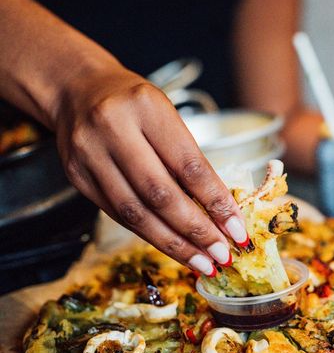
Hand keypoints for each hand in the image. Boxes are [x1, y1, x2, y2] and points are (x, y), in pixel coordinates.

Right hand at [54, 64, 247, 274]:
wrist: (78, 90)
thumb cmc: (134, 102)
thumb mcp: (166, 115)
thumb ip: (188, 158)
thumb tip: (220, 212)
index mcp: (146, 107)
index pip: (189, 165)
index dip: (216, 203)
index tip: (238, 230)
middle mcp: (113, 129)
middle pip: (160, 194)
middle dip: (196, 231)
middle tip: (222, 255)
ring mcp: (89, 154)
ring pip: (136, 212)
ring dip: (173, 244)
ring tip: (202, 262)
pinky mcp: (77, 176)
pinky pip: (117, 214)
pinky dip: (148, 234)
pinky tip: (171, 246)